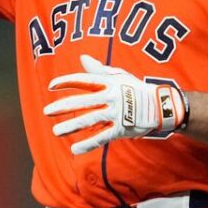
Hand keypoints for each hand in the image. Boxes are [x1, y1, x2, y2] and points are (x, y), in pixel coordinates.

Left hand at [44, 54, 187, 154]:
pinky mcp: (122, 128)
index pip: (84, 80)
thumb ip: (99, 69)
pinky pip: (102, 137)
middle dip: (63, 106)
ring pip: (90, 119)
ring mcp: (117, 113)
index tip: (51, 85)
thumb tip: (83, 58)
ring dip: (71, 126)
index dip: (67, 82)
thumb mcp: (119, 76)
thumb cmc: (137, 89)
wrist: (161, 105)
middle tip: (46, 111)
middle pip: (83, 101)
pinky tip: (74, 150)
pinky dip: (88, 144)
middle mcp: (111, 97)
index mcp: (109, 82)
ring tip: (56, 131)